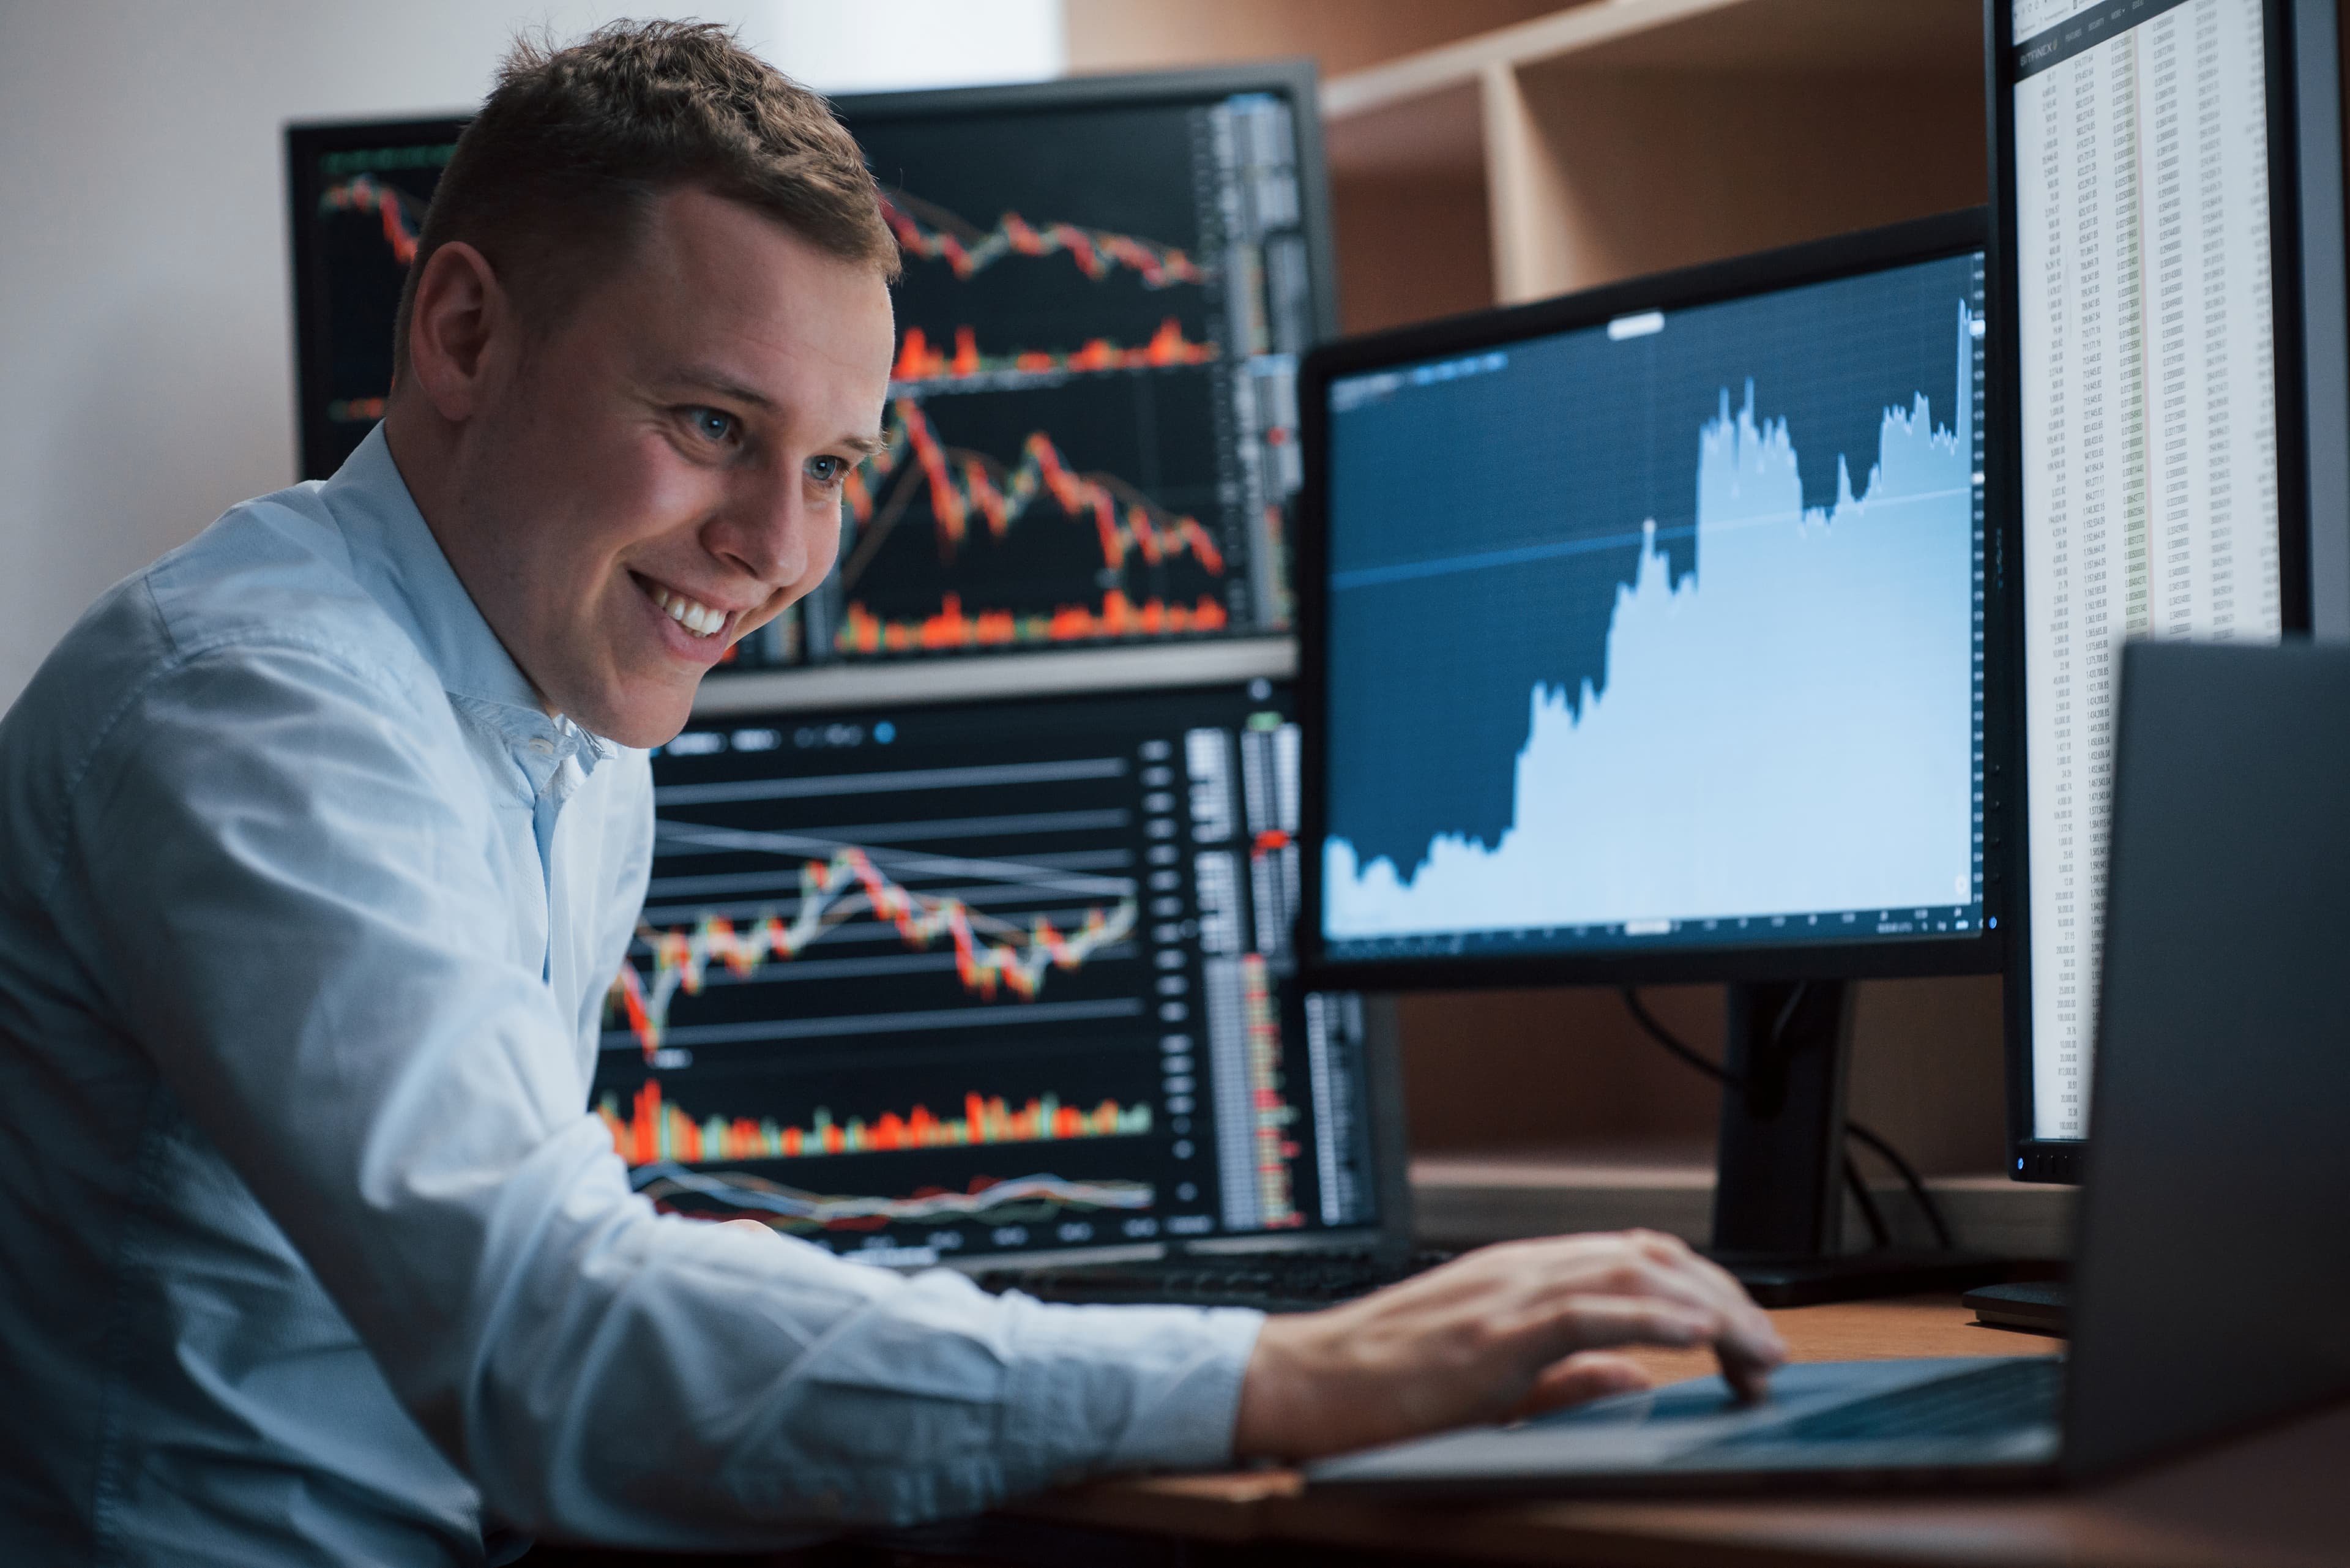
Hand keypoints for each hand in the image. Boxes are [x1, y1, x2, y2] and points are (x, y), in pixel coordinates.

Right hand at [1231, 1230, 1784, 1460]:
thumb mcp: (1496, 1380)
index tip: (1746, 1338)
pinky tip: (1695, 1336)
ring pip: (1634, 1274)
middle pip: (1652, 1256)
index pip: (1637, 1258)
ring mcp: (1509, 1293)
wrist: (1309, 1381)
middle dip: (1726, 1297)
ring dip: (1710, 1310)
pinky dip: (1651, 1317)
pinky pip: (1589, 1311)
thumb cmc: (1388, 1384)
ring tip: (1756, 1348)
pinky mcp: (1495, 1332)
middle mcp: (1524, 1269)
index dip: (1705, 1289)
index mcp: (1524, 1275)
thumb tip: (1638, 1377)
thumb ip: (1569, 1375)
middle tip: (1771, 1350)